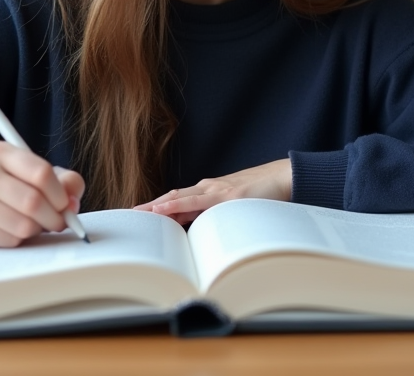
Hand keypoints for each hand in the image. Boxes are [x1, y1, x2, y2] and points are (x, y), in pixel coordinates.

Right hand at [0, 140, 85, 247]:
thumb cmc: (7, 183)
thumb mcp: (32, 171)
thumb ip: (62, 181)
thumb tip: (72, 204)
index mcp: (0, 152)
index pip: (41, 173)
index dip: (61, 194)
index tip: (66, 205)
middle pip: (32, 202)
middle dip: (54, 218)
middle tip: (58, 222)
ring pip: (22, 225)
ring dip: (37, 230)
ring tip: (34, 224)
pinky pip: (8, 241)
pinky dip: (19, 240)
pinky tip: (13, 230)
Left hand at [133, 158, 291, 224]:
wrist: (285, 178)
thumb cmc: (264, 194)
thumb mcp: (237, 209)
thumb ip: (221, 217)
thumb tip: (207, 235)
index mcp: (210, 193)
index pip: (177, 201)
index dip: (157, 209)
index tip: (139, 217)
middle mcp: (208, 189)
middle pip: (171, 199)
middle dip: (149, 208)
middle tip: (128, 218)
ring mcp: (216, 190)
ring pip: (178, 198)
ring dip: (155, 206)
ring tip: (136, 214)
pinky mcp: (226, 196)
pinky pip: (195, 201)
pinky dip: (175, 204)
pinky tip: (161, 209)